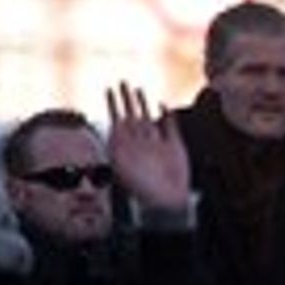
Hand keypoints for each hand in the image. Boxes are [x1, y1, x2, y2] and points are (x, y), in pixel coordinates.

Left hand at [105, 82, 190, 212]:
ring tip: (139, 90)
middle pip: (131, 115)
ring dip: (144, 105)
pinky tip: (163, 105)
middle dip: (126, 99)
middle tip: (122, 82)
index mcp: (127, 146)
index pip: (118, 119)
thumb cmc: (143, 188)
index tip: (110, 89)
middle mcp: (140, 142)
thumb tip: (115, 126)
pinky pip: (170, 128)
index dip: (114, 104)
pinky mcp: (174, 148)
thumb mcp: (122, 166)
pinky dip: (168, 117)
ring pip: (149, 119)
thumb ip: (118, 145)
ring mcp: (157, 144)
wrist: (167, 201)